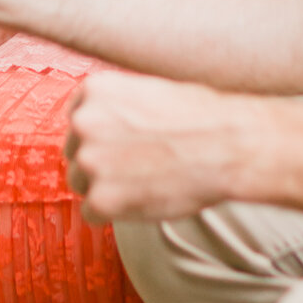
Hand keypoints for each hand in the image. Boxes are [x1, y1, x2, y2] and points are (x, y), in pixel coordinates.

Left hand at [64, 72, 265, 223]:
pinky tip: (142, 200)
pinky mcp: (101, 198)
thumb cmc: (200, 117)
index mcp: (95, 89)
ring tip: (143, 182)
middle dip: (100, 161)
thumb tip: (103, 127)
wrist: (226, 145)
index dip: (101, 135)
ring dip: (105, 188)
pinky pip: (91, 212)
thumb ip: (117, 107)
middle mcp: (84, 121)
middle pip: (75, 150)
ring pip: (81, 182)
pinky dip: (114, 212)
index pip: (78, 118)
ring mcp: (90, 160)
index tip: (119, 145)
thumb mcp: (149, 91)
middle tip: (136, 167)